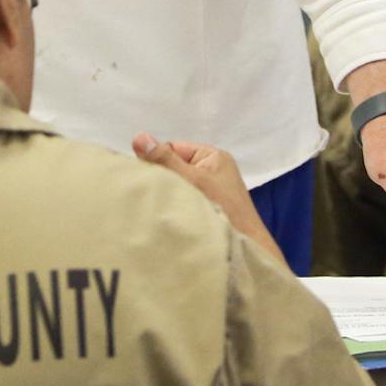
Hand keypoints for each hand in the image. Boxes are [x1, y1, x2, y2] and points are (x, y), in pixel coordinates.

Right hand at [131, 133, 282, 261]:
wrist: (246, 248)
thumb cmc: (223, 208)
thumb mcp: (193, 180)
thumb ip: (166, 160)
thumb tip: (139, 136)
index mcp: (214, 156)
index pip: (174, 149)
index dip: (159, 161)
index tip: (147, 178)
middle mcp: (213, 171)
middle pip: (175, 168)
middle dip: (163, 180)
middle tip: (149, 193)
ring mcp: (211, 192)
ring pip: (178, 187)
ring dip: (169, 195)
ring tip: (157, 206)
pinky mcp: (209, 209)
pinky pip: (185, 201)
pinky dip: (175, 207)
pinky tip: (166, 216)